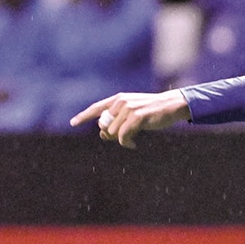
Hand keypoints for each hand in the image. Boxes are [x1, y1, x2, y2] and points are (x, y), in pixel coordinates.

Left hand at [69, 90, 191, 147]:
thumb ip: (117, 121)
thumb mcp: (133, 114)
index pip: (97, 108)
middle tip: (125, 138)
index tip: (73, 123)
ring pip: (113, 133)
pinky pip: (123, 137)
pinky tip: (133, 144)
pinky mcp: (137, 117)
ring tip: (132, 140)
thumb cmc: (152, 111)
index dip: (84, 116)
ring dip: (121, 140)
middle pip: (105, 127)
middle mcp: (121, 102)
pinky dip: (126, 143)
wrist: (172, 105)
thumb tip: (102, 135)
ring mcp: (129, 109)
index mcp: (119, 99)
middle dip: (111, 136)